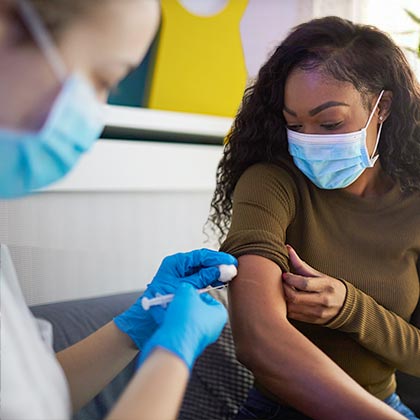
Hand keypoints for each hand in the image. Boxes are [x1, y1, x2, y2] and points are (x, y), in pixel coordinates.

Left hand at [114, 249, 235, 348]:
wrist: (148, 320)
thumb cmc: (160, 303)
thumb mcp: (185, 288)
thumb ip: (202, 278)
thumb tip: (220, 270)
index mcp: (175, 262)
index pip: (200, 256)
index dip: (217, 258)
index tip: (230, 261)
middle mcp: (179, 266)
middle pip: (203, 261)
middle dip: (218, 264)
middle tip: (233, 267)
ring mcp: (182, 274)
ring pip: (203, 269)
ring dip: (216, 271)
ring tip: (229, 274)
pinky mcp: (185, 283)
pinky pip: (200, 277)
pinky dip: (210, 279)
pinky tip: (220, 281)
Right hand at [140, 283, 227, 369]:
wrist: (173, 344)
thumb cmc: (186, 321)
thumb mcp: (187, 293)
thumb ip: (188, 287)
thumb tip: (185, 289)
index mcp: (219, 315)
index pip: (211, 299)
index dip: (198, 294)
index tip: (189, 292)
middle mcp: (212, 328)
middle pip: (198, 309)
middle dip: (185, 303)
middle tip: (177, 298)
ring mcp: (200, 338)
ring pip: (187, 319)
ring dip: (177, 312)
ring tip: (168, 306)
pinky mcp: (186, 343)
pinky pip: (179, 328)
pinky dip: (172, 322)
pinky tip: (164, 317)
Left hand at [282, 245, 346, 323]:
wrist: (346, 306)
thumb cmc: (329, 286)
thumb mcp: (319, 274)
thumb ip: (301, 265)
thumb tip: (287, 248)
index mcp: (326, 286)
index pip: (304, 283)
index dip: (290, 279)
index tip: (284, 275)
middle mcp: (323, 300)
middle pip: (296, 297)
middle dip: (284, 289)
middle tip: (280, 283)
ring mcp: (319, 312)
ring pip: (293, 308)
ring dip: (283, 299)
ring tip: (282, 291)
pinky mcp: (314, 321)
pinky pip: (294, 316)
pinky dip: (287, 308)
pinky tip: (286, 301)